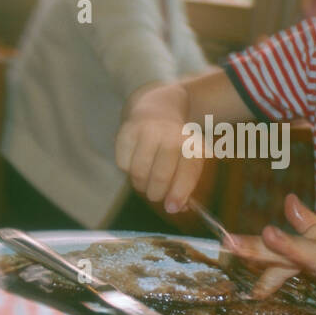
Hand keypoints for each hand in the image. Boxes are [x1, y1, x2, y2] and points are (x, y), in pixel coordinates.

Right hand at [114, 83, 203, 212]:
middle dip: (157, 194)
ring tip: (146, 180)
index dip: (180, 194)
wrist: (157, 106)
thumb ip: (185, 184)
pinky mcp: (127, 132)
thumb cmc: (175, 141)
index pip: (187, 172)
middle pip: (161, 177)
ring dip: (141, 185)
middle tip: (156, 196)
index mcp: (191, 142)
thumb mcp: (187, 157)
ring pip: (139, 173)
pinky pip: (123, 164)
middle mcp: (171, 134)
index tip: (173, 207)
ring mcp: (147, 131)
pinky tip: (136, 160)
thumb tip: (176, 207)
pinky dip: (128, 170)